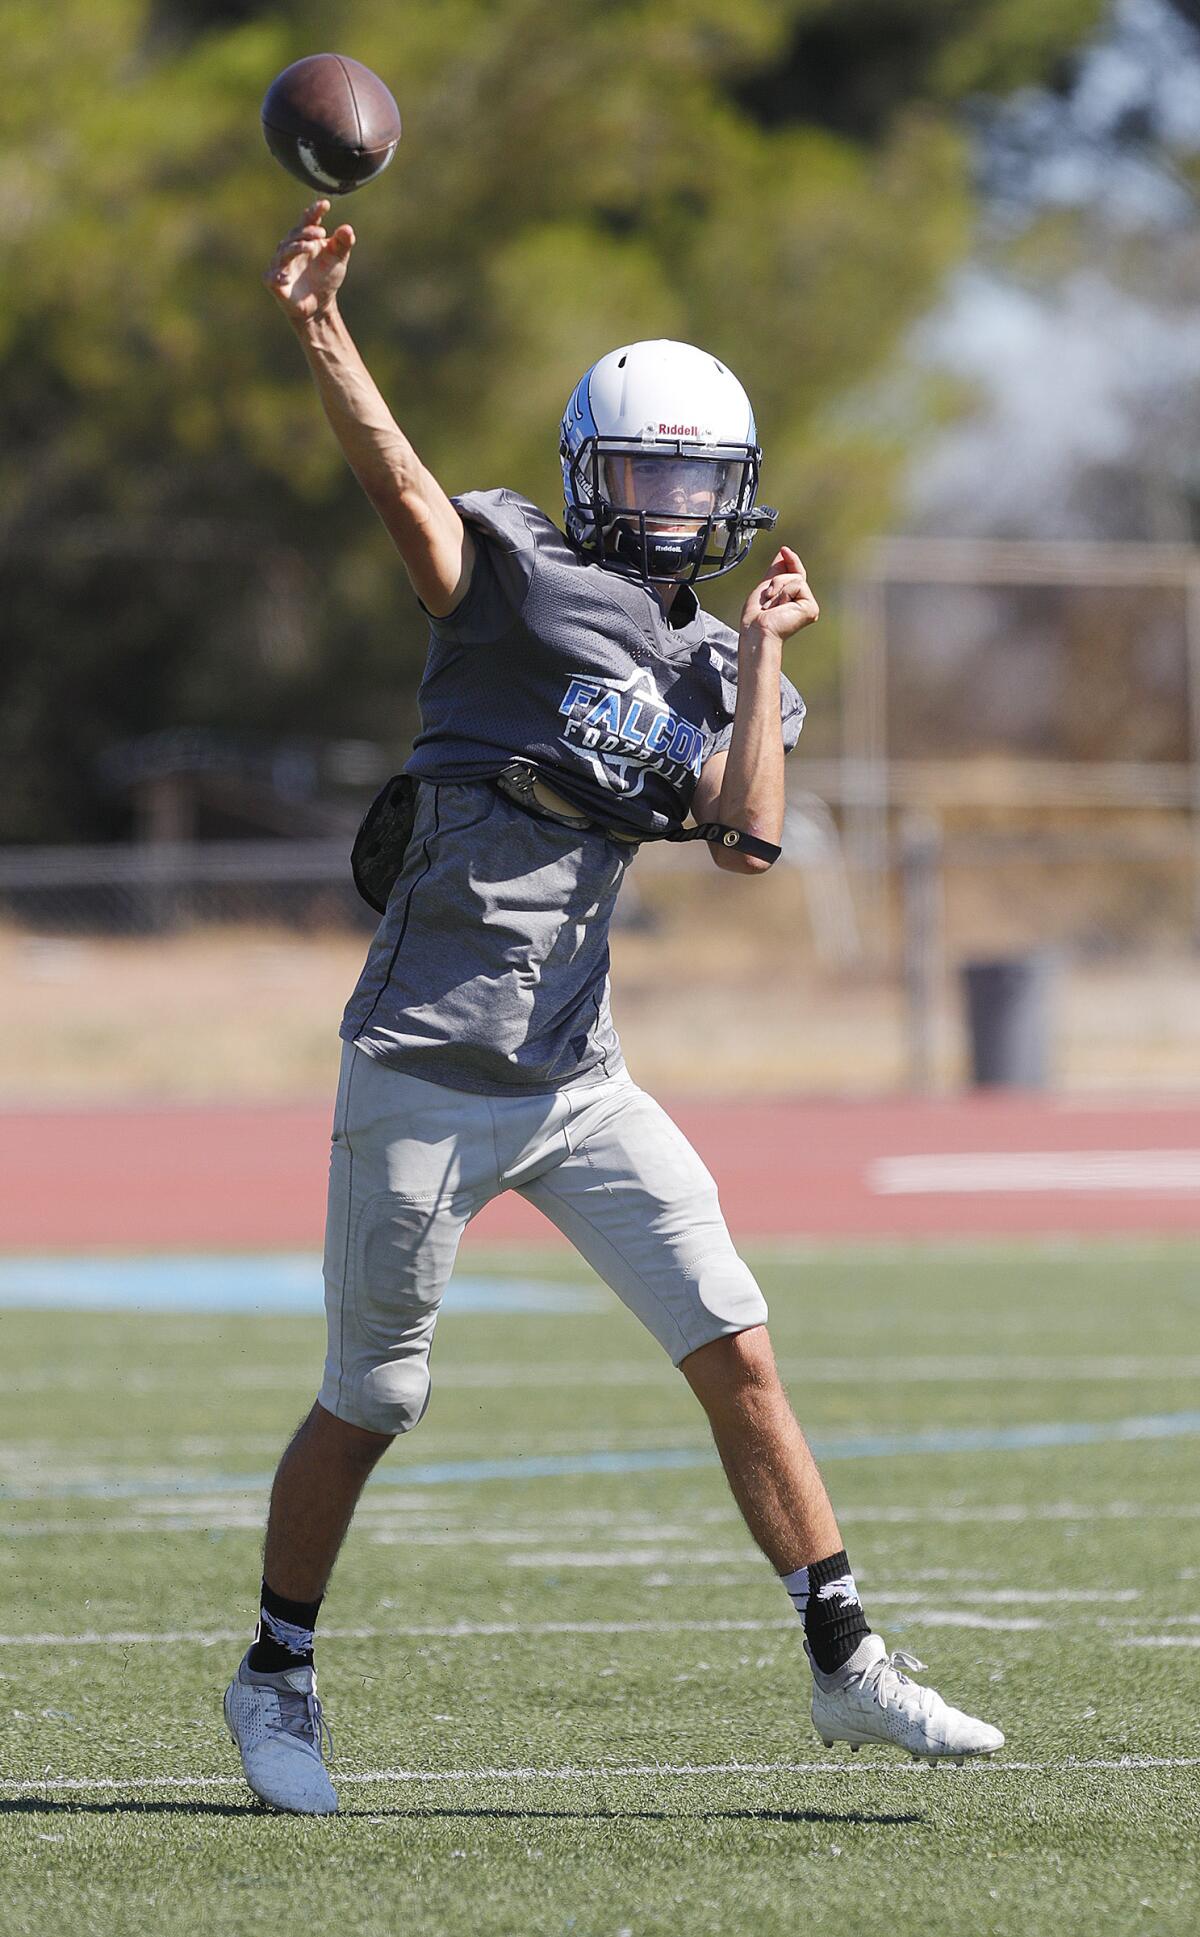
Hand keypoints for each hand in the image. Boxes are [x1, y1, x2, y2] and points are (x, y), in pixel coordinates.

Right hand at [264, 200, 355, 322]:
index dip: (314, 211)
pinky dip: (279, 275)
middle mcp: (290, 248)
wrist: (320, 306)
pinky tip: (287, 277)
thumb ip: (343, 244)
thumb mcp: (338, 260)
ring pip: (284, 251)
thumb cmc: (326, 278)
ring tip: (309, 247)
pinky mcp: (273, 282)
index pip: (307, 220)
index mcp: (305, 239)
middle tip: (321, 233)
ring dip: (295, 247)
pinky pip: (273, 276)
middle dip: (306, 231)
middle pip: (295, 234)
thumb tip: (347, 229)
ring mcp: (280, 264)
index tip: (325, 204)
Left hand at [738, 546, 818, 645]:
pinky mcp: (811, 608)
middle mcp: (801, 602)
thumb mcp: (765, 586)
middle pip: (795, 573)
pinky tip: (780, 607)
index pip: (795, 573)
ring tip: (772, 605)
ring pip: (796, 578)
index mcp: (791, 598)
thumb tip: (783, 553)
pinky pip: (798, 584)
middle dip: (778, 580)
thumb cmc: (756, 617)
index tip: (784, 549)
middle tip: (768, 595)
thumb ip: (776, 571)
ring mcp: (807, 605)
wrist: (757, 629)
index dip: (791, 560)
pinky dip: (784, 593)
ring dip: (778, 588)